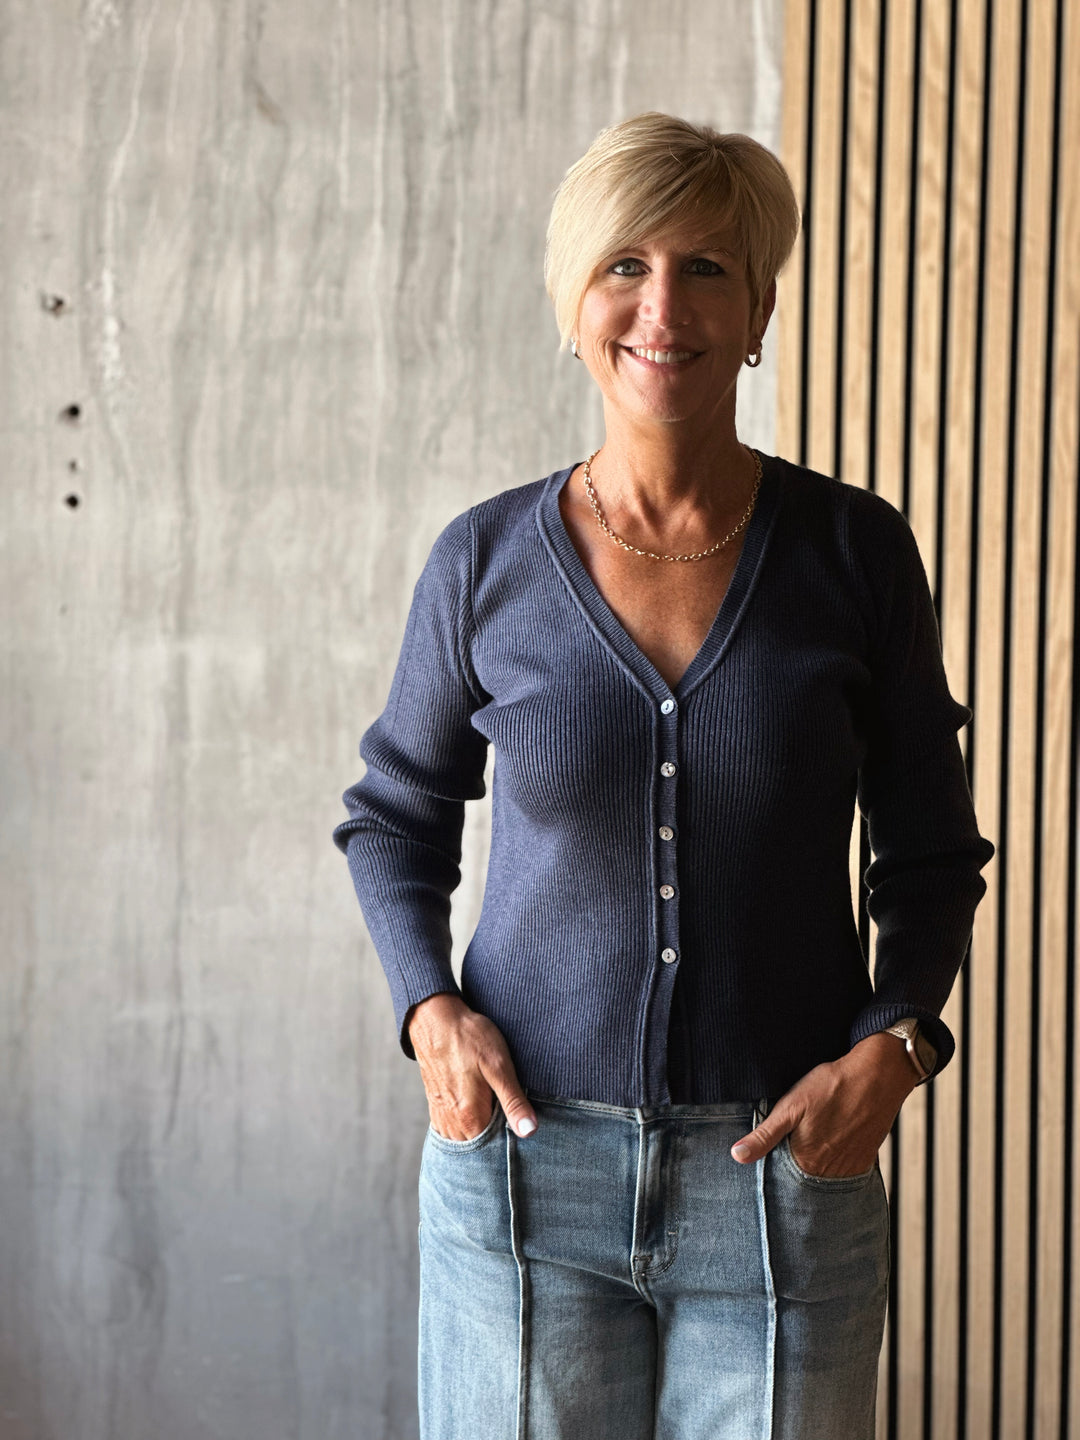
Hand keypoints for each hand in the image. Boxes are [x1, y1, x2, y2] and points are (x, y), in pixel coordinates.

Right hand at [407, 993, 537, 1140]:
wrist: (434, 1018)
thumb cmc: (468, 1038)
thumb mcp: (498, 1065)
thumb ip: (513, 1101)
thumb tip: (529, 1131)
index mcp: (470, 1117)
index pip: (496, 1149)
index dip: (512, 1140)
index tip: (521, 1125)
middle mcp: (453, 1123)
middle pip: (480, 1146)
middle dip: (496, 1140)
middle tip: (508, 1115)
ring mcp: (442, 1115)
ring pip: (465, 1140)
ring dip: (480, 1134)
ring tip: (494, 1114)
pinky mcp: (436, 1105)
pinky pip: (452, 1130)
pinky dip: (465, 1129)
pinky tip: (476, 1112)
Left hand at [730, 1032, 919, 1176]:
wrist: (877, 1077)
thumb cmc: (831, 1087)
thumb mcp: (790, 1107)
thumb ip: (764, 1136)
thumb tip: (737, 1156)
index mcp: (807, 1162)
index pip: (782, 1179)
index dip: (773, 1168)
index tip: (770, 1156)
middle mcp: (830, 1173)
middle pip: (804, 1180)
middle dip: (793, 1172)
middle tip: (795, 1145)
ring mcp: (850, 1168)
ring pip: (824, 1179)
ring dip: (815, 1170)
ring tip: (812, 1147)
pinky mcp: (865, 1160)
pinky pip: (845, 1173)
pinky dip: (834, 1166)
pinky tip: (831, 1147)